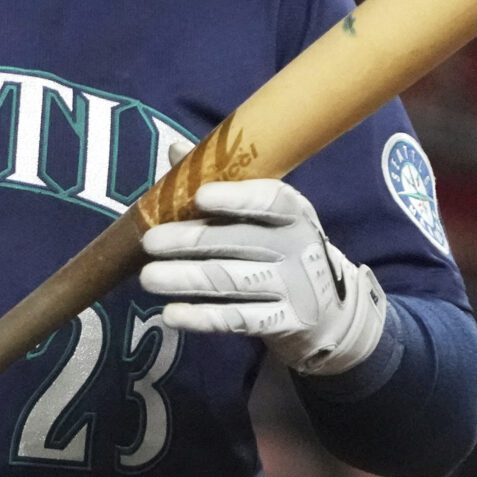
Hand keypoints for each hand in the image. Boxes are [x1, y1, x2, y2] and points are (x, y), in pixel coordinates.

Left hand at [138, 179, 388, 375]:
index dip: (236, 198)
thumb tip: (177, 152)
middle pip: (241, 242)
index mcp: (294, 213)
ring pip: (233, 281)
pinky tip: (171, 314)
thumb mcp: (264, 215)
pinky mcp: (284, 324)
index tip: (200, 196)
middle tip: (150, 241)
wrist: (328, 312)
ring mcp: (294, 290)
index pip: (272, 201)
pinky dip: (202, 318)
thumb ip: (222, 182)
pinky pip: (238, 320)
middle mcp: (298, 248)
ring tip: (147, 278)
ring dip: (187, 279)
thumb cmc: (281, 249)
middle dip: (192, 241)